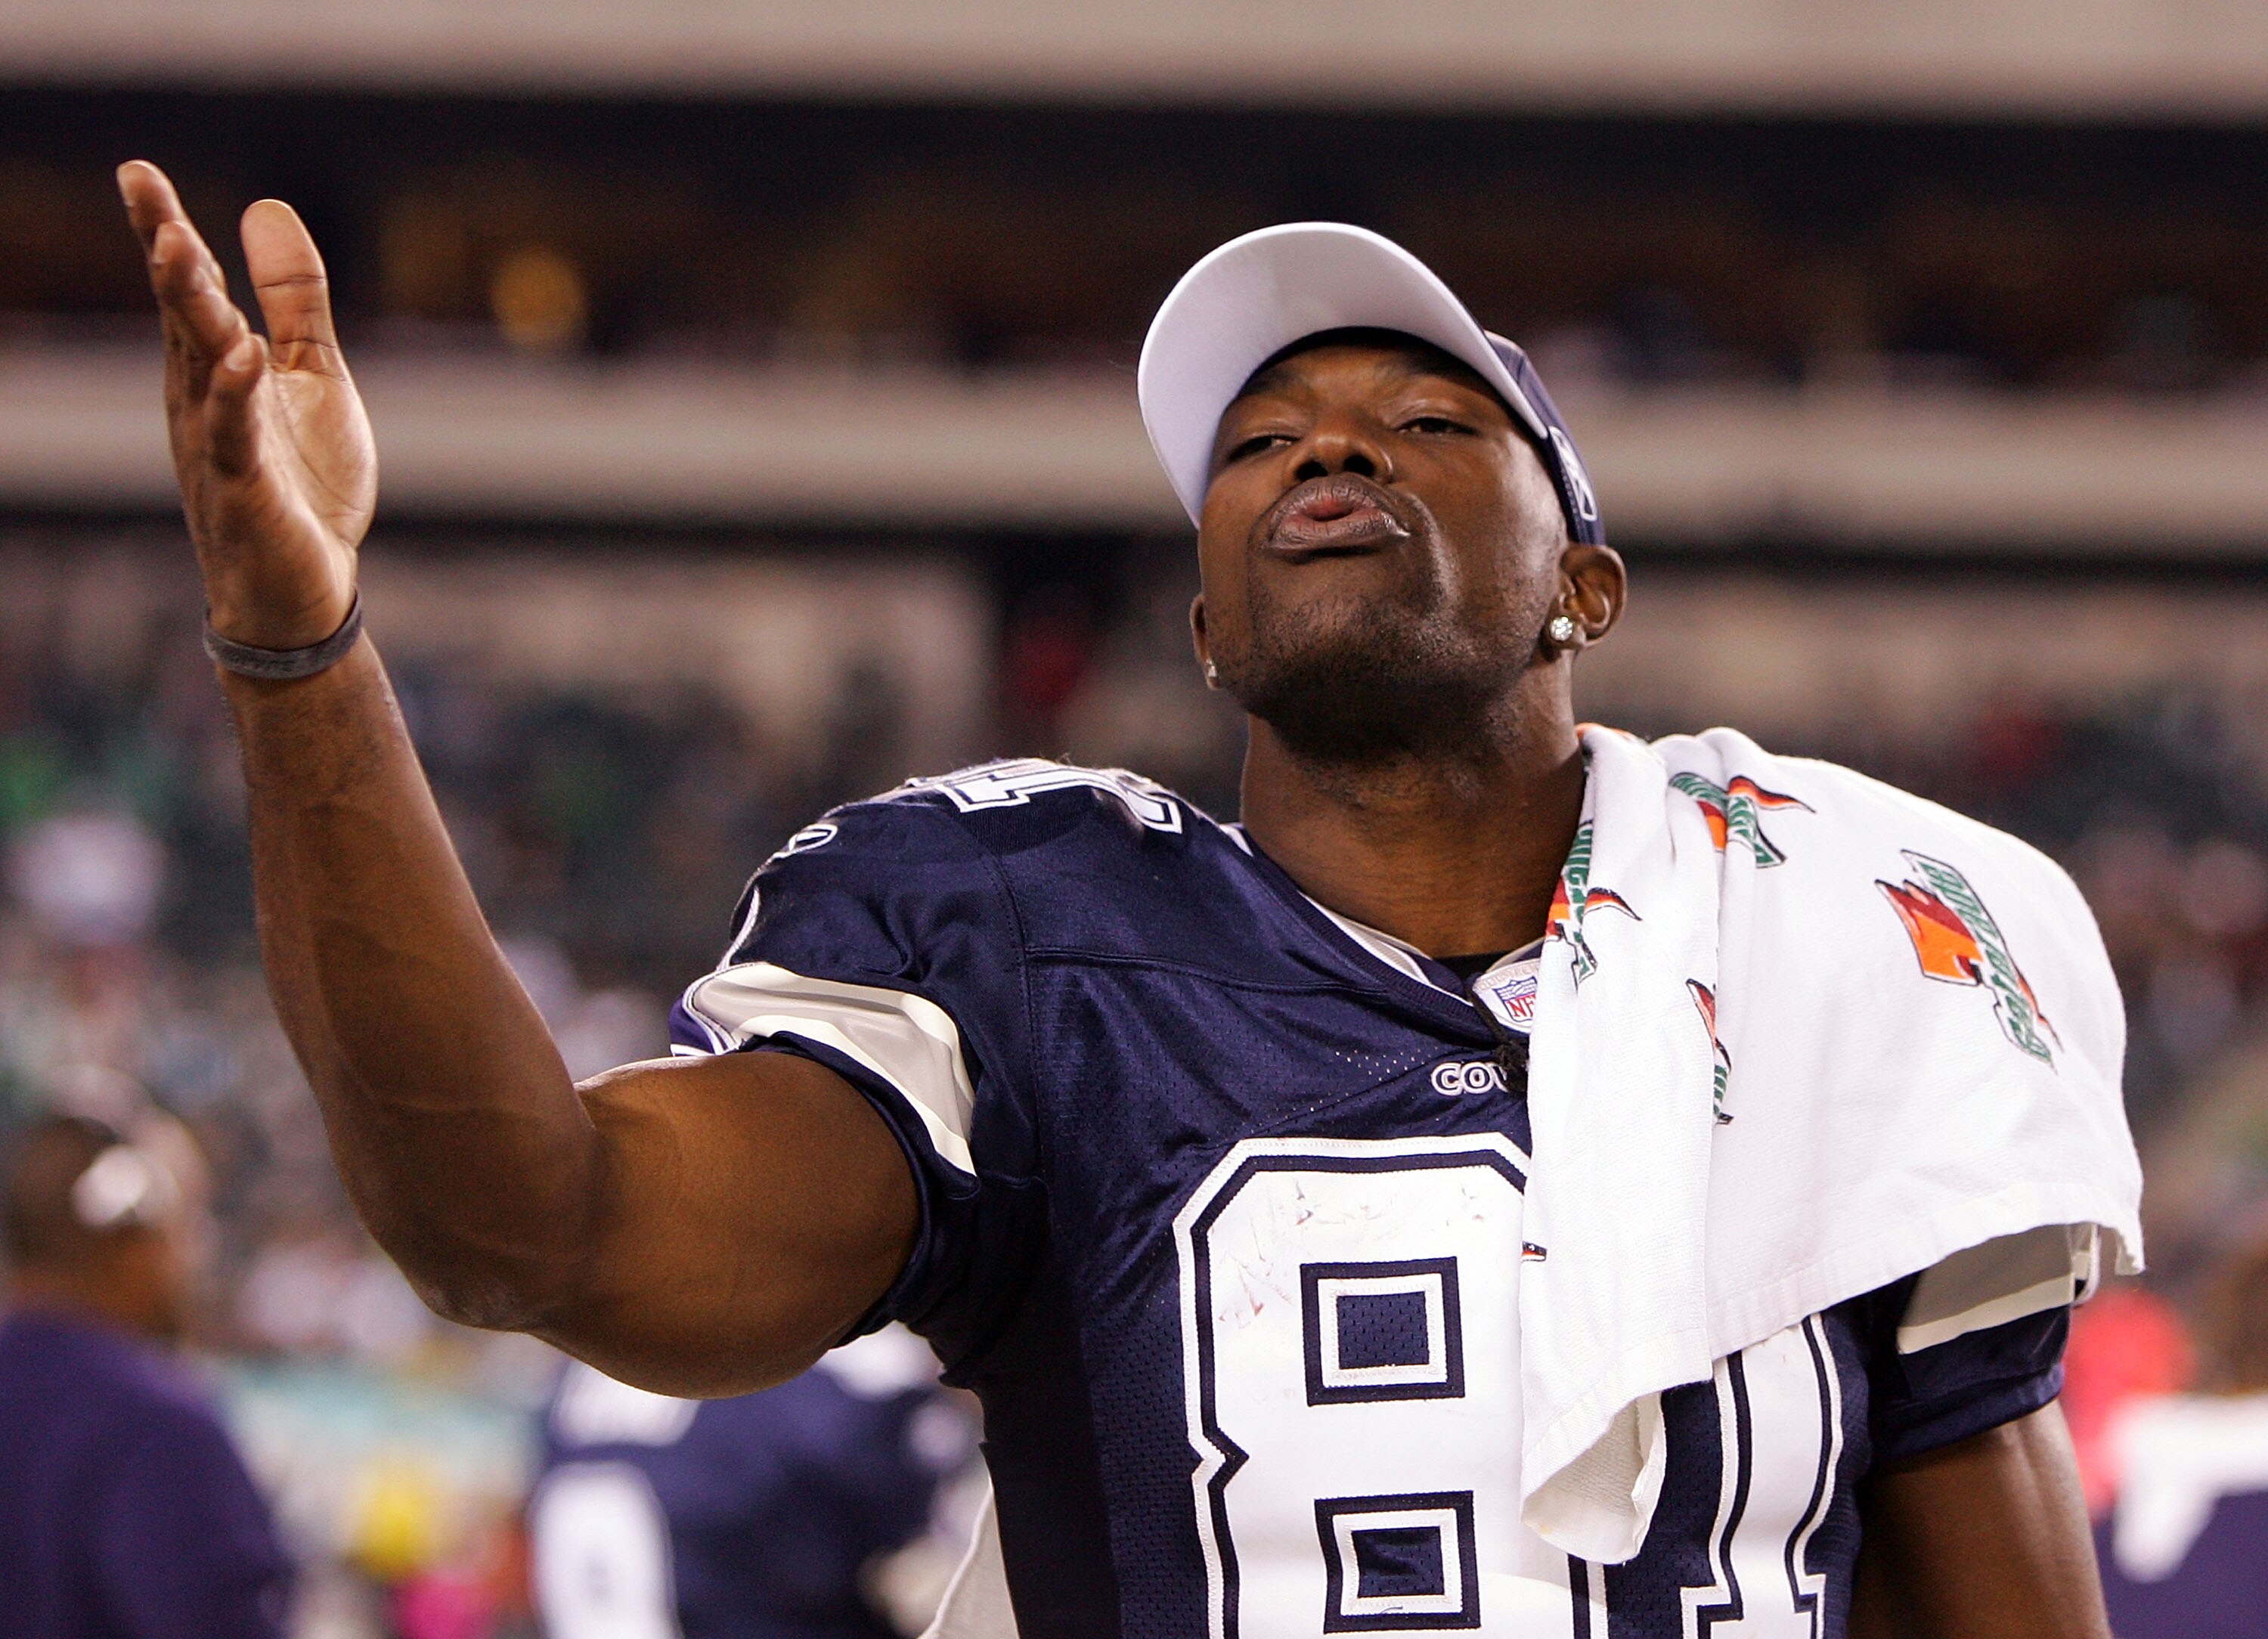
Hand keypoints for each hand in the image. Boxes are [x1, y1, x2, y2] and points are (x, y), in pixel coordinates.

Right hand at [118, 161, 374, 650]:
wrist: (304, 589)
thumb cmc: (301, 482)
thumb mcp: (309, 374)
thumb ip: (293, 300)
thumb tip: (267, 208)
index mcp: (216, 366)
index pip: (188, 288)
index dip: (163, 229)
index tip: (137, 172)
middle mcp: (203, 398)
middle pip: (182, 315)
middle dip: (166, 255)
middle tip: (145, 194)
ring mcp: (218, 443)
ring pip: (199, 365)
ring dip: (187, 309)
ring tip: (176, 248)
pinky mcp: (245, 490)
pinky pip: (235, 437)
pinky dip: (236, 395)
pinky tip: (243, 353)